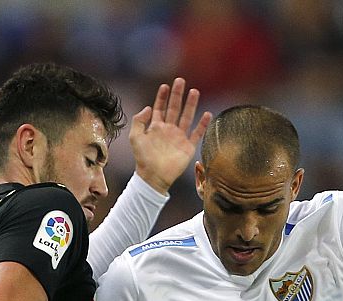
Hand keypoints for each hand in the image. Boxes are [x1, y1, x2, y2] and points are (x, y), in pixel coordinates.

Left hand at [128, 78, 211, 192]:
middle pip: (175, 108)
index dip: (162, 97)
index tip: (165, 85)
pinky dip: (203, 124)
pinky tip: (207, 114)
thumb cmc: (142, 158)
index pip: (160, 108)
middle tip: (180, 81)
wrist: (153, 176)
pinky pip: (197, 133)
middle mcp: (168, 130)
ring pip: (187, 117)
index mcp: (156, 127)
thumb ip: (139, 121)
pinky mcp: (188, 147)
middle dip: (177, 95)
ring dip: (191, 104)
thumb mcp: (135, 137)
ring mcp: (179, 138)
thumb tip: (148, 107)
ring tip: (194, 91)